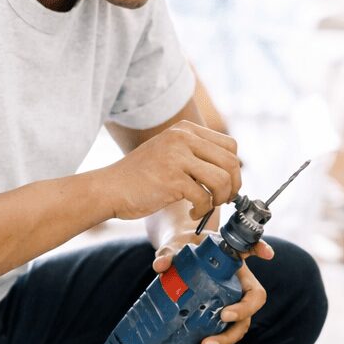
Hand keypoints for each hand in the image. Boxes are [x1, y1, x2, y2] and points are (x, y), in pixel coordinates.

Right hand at [101, 121, 241, 221]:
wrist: (110, 188)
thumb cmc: (139, 177)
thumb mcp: (169, 152)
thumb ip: (195, 154)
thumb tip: (229, 171)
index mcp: (184, 130)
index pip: (229, 145)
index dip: (234, 169)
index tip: (227, 186)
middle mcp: (182, 138)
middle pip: (231, 161)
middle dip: (233, 186)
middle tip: (223, 200)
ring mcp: (177, 157)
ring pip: (222, 179)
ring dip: (220, 199)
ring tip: (205, 206)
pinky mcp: (172, 179)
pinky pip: (204, 197)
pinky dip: (202, 211)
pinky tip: (192, 213)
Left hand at [152, 229, 273, 343]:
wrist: (184, 251)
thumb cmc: (191, 246)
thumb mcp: (182, 245)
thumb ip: (172, 253)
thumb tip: (160, 266)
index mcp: (240, 277)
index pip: (255, 294)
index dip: (247, 306)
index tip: (226, 313)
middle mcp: (238, 296)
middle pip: (244, 322)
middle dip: (228, 335)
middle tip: (208, 342)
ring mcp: (229, 310)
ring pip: (233, 335)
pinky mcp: (215, 320)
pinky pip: (219, 340)